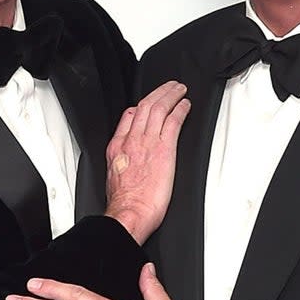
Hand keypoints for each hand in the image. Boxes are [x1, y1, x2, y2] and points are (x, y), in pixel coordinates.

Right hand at [104, 81, 190, 243]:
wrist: (129, 213)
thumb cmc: (124, 203)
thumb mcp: (114, 177)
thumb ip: (122, 162)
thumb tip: (130, 162)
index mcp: (118, 147)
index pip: (129, 117)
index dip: (141, 106)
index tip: (149, 104)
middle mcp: (131, 140)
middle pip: (145, 106)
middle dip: (158, 93)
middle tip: (169, 86)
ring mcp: (148, 143)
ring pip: (159, 108)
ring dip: (171, 95)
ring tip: (180, 89)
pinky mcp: (164, 149)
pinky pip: (173, 121)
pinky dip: (180, 110)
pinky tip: (186, 106)